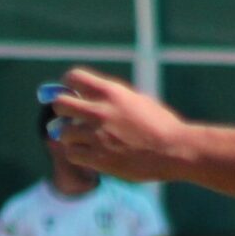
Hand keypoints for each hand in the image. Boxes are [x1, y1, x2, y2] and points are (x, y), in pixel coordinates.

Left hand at [45, 68, 187, 181]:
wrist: (174, 150)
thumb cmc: (160, 125)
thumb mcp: (137, 100)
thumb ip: (111, 98)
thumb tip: (86, 94)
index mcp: (111, 92)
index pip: (72, 78)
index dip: (69, 85)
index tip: (73, 93)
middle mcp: (99, 111)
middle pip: (59, 104)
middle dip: (63, 110)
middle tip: (73, 118)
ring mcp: (96, 135)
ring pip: (63, 132)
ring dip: (72, 136)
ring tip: (87, 141)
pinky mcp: (97, 158)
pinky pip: (71, 153)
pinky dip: (77, 154)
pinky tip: (90, 154)